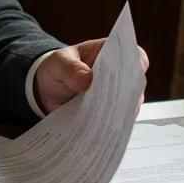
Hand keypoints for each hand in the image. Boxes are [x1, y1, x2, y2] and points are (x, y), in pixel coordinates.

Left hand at [33, 40, 148, 114]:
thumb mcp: (58, 63)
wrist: (46, 88)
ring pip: (128, 105)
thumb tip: (87, 79)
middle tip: (112, 103)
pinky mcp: (110, 113)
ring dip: (118, 113)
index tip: (128, 76)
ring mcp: (117, 96)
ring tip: (104, 119)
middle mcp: (120, 75)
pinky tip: (99, 130)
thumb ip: (71, 69)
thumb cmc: (57, 68)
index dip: (137, 66)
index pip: (135, 55)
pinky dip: (109, 125)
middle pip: (134, 84)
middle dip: (126, 94)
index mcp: (110, 53)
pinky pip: (115, 120)